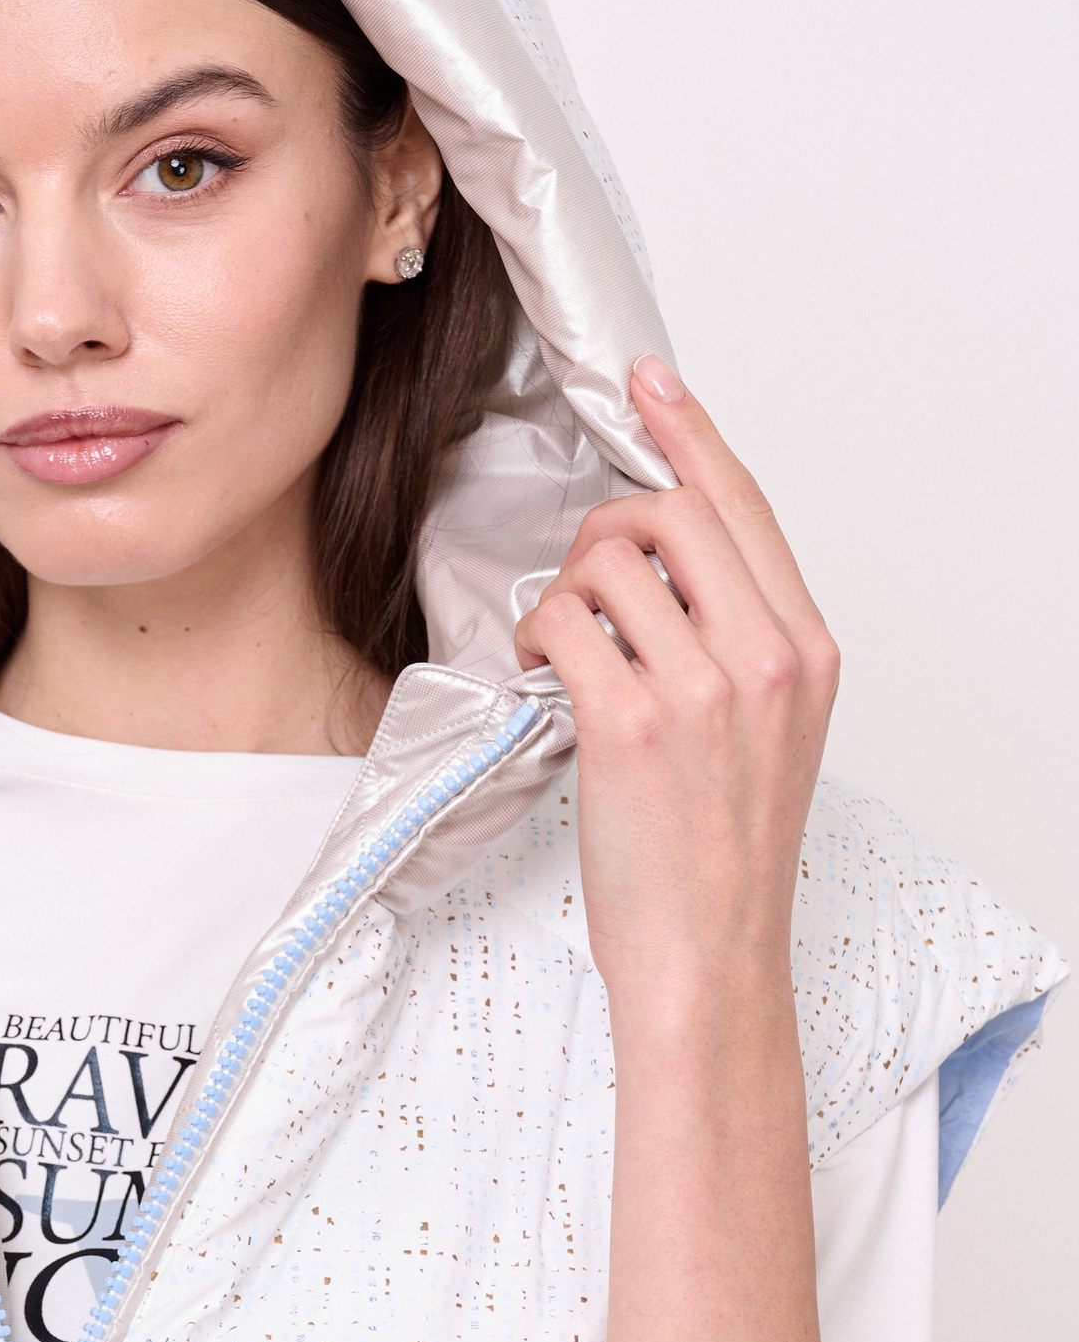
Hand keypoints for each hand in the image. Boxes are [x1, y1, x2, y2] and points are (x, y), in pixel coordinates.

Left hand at [514, 357, 839, 1014]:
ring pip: (607, 563)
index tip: (648, 383)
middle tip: (582, 583)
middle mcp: (766, 656)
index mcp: (806, 649)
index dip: (690, 435)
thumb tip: (660, 573)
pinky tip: (540, 676)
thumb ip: (734, 644)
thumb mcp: (763, 735)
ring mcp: (702, 688)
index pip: (745, 507)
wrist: (710, 958)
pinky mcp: (631, 723)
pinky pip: (563, 622)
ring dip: (563, 594)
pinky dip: (536, 637)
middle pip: (669, 512)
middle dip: (604, 528)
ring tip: (561, 653)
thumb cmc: (722, 859)